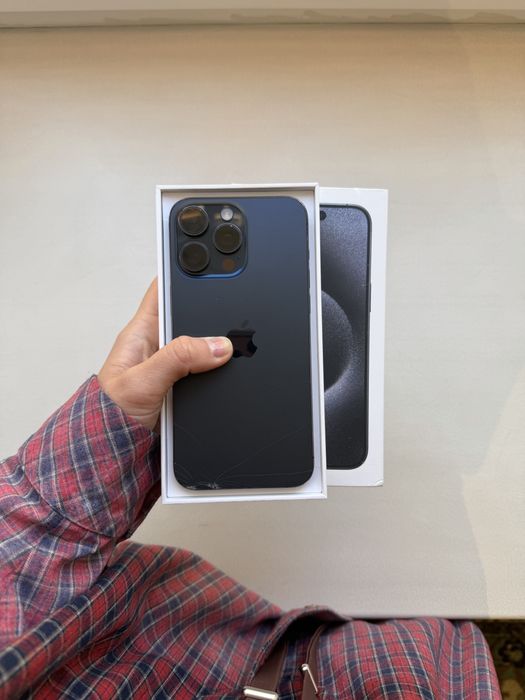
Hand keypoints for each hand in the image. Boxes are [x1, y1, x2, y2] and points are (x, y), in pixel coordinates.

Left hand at [98, 279, 232, 430]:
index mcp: (141, 334)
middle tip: (235, 312)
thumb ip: (178, 359)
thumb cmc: (109, 417)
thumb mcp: (143, 382)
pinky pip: (208, 372)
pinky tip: (229, 373)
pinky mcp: (185, 388)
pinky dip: (220, 372)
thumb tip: (217, 345)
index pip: (162, 291)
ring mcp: (174, 368)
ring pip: (204, 346)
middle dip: (212, 314)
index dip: (182, 274)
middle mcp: (158, 347)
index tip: (206, 264)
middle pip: (191, 317)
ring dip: (218, 349)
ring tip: (235, 346)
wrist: (114, 454)